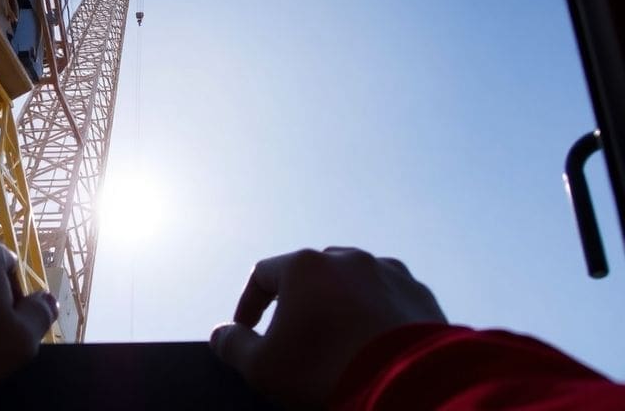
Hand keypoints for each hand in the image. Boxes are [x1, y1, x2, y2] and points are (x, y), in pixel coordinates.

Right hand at [210, 247, 445, 407]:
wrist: (409, 383)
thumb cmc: (329, 371)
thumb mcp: (263, 367)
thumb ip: (233, 346)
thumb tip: (222, 334)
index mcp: (304, 267)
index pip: (262, 276)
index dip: (249, 304)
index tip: (246, 329)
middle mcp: (347, 259)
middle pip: (310, 273)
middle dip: (297, 300)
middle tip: (294, 332)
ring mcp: (388, 272)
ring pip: (353, 282)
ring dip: (339, 303)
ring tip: (337, 336)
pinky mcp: (420, 294)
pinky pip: (389, 297)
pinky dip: (377, 313)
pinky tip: (374, 341)